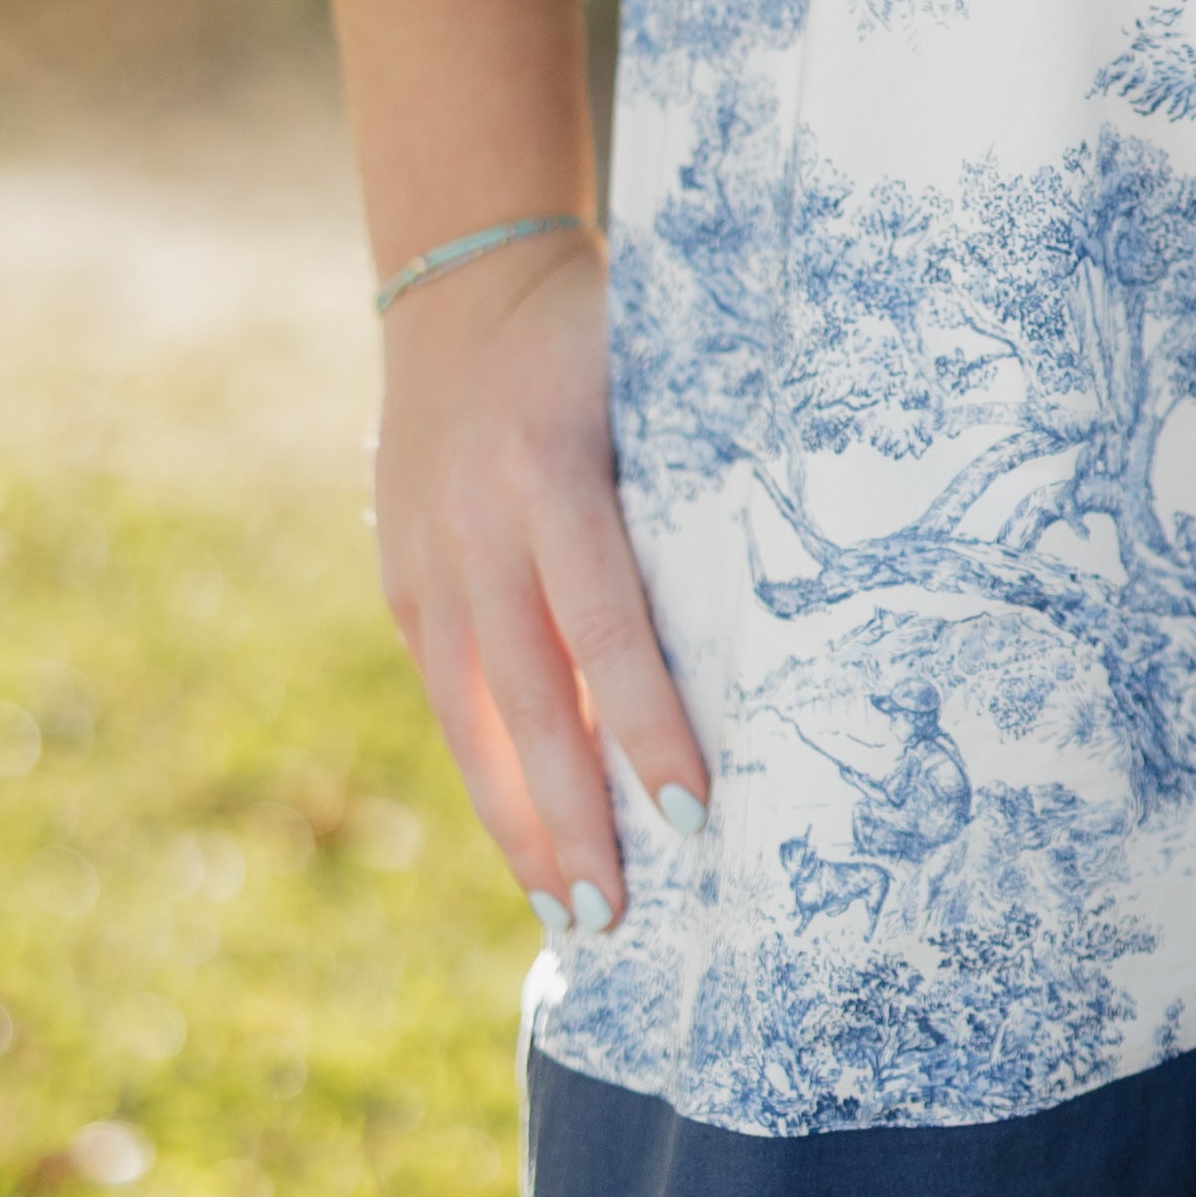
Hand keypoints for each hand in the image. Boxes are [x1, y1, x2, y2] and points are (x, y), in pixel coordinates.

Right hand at [369, 225, 708, 936]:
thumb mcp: (653, 378)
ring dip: (521, 822)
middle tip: (619, 917)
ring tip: (571, 915)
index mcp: (546, 469)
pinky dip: (488, 771)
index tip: (694, 811)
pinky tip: (528, 836)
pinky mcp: (403, 580)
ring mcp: (425, 559)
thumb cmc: (599, 332)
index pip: (606, 622)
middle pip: (528, 697)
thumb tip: (792, 593)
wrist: (463, 279)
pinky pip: (449, 694)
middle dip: (575, 816)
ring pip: (472, 717)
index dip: (646, 723)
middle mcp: (474, 523)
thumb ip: (696, 477)